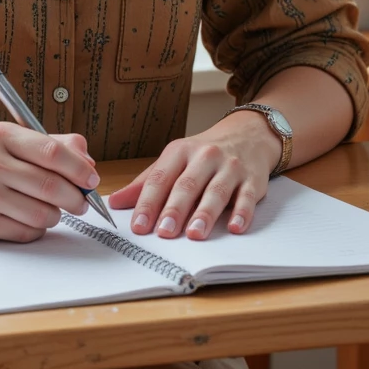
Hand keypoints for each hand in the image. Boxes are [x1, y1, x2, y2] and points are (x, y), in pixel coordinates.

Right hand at [0, 121, 99, 242]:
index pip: (52, 152)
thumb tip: (87, 161)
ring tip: (46, 209)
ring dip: (54, 216)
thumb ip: (49, 144)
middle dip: (75, 198)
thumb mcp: (7, 140)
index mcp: (1, 135)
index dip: (79, 169)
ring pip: (42, 214)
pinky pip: (25, 232)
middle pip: (51, 187)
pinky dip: (35, 229)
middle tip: (81, 203)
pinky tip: (24, 219)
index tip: (91, 180)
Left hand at [108, 110, 282, 238]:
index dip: (148, 203)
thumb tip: (115, 202)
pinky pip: (247, 197)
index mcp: (180, 152)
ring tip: (194, 233)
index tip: (138, 225)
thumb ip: (146, 183)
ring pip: (216, 192)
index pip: (160, 178)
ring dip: (205, 214)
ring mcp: (230, 167)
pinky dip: (241, 213)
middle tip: (163, 232)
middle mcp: (205, 157)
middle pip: (187, 185)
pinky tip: (234, 227)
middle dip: (174, 210)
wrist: (247, 134)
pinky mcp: (253, 180)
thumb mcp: (173, 160)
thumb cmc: (204, 153)